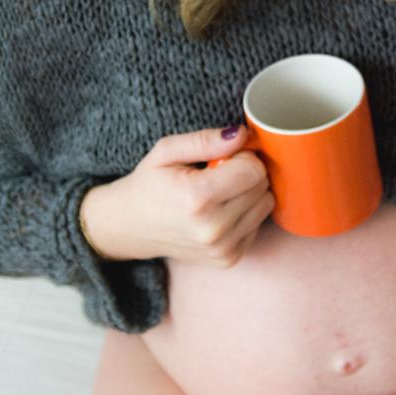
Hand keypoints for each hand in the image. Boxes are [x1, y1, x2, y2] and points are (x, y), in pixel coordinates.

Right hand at [79, 124, 274, 266]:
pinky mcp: (228, 259)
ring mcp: (222, 249)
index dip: (243, 157)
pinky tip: (219, 210)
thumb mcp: (166, 151)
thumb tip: (241, 135)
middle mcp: (212, 229)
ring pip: (265, 205)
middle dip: (247, 173)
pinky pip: (257, 224)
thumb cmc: (149, 184)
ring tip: (219, 192)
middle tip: (219, 173)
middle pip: (262, 187)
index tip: (223, 157)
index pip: (254, 170)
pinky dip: (245, 213)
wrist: (130, 228)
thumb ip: (205, 140)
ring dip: (249, 193)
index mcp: (196, 198)